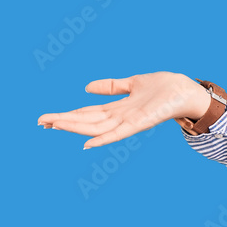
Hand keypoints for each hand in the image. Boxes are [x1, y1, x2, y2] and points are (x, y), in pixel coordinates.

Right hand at [37, 72, 210, 148]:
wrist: (186, 91)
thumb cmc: (163, 87)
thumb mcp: (132, 82)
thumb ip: (111, 86)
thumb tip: (86, 87)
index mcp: (116, 108)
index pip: (86, 112)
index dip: (66, 114)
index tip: (46, 117)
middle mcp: (119, 117)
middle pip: (85, 120)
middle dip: (62, 121)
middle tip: (39, 122)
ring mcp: (128, 121)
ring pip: (95, 127)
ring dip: (74, 127)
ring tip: (53, 125)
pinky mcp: (139, 123)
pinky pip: (118, 134)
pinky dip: (102, 139)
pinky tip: (86, 143)